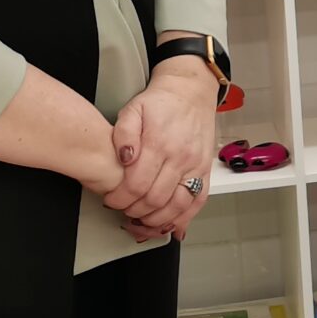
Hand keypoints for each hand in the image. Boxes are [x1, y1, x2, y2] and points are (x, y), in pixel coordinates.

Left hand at [103, 60, 216, 239]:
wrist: (191, 92)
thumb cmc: (160, 103)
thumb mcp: (132, 110)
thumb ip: (124, 134)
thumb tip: (124, 159)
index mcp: (159, 144)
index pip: (136, 185)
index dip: (119, 199)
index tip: (110, 200)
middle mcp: (181, 158)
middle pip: (155, 200)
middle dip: (134, 212)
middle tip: (123, 210)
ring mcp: (196, 166)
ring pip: (178, 206)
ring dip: (158, 220)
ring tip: (142, 221)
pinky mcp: (205, 170)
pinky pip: (198, 202)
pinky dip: (184, 218)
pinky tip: (171, 226)